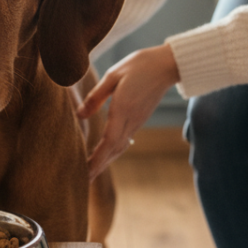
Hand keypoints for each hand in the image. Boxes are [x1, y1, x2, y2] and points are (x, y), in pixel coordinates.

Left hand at [77, 43, 179, 179]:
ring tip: (92, 172)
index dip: (96, 159)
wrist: (167, 65)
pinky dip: (113, 150)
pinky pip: (125, 139)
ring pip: (120, 147)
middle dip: (98, 166)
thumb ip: (96, 96)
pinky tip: (106, 154)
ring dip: (105, 160)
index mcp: (123, 109)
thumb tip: (80, 116)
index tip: (85, 174)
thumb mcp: (113, 75)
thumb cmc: (139, 65)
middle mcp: (131, 120)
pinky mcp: (140, 118)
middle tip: (83, 182)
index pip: (108, 141)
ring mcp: (137, 121)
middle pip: (113, 150)